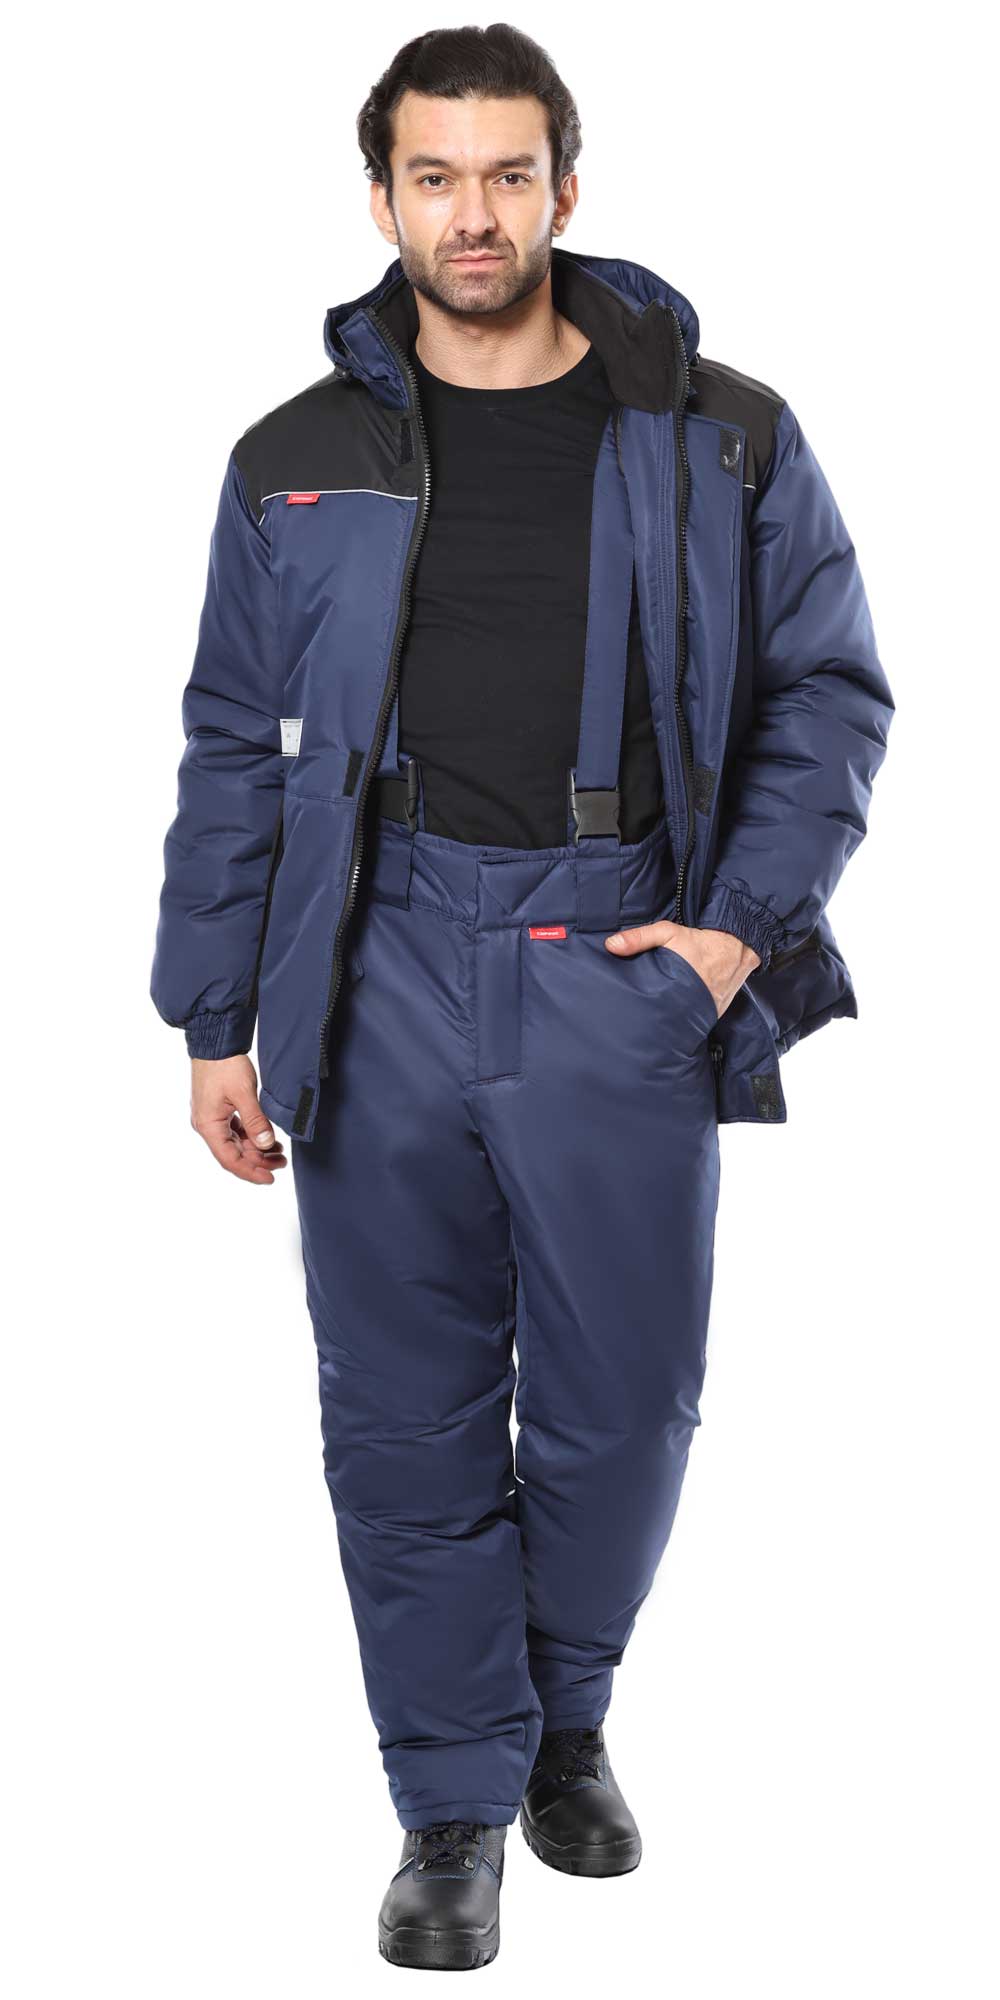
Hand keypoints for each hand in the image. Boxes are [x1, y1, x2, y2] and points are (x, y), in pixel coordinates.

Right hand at [190, 1054, 287, 1183]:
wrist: (215, 1042)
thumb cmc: (225, 1065)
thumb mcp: (243, 1093)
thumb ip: (255, 1121)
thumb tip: (265, 1145)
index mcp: (208, 1126)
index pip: (230, 1159)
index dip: (250, 1172)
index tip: (270, 1179)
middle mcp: (207, 1125)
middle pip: (234, 1153)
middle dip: (258, 1161)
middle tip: (282, 1163)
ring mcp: (212, 1117)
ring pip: (236, 1143)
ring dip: (257, 1149)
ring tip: (279, 1152)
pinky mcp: (219, 1109)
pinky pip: (236, 1131)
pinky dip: (252, 1136)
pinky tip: (268, 1137)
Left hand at [604, 920, 760, 1017]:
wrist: (740, 946)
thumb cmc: (703, 941)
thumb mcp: (668, 933)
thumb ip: (640, 938)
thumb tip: (610, 945)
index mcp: (677, 988)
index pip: (652, 1009)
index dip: (638, 1013)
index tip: (623, 1014)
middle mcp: (692, 1005)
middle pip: (664, 1019)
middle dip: (650, 1019)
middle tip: (633, 1019)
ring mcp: (705, 1013)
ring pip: (680, 1022)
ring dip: (668, 1019)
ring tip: (651, 1021)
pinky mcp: (714, 1014)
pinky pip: (695, 1019)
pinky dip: (685, 1017)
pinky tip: (673, 1014)